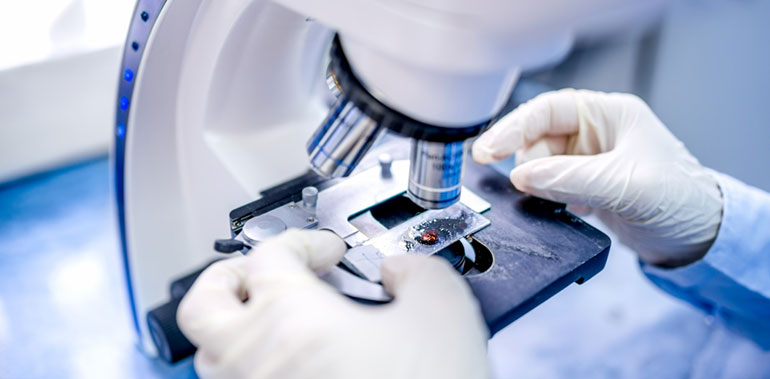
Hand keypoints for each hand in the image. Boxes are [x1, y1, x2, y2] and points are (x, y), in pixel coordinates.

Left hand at [177, 229, 488, 378]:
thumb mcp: (443, 312)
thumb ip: (417, 271)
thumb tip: (399, 271)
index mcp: (292, 318)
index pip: (270, 254)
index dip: (303, 240)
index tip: (326, 251)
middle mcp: (257, 360)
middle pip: (203, 303)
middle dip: (228, 276)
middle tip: (259, 272)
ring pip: (210, 354)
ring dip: (233, 326)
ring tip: (267, 319)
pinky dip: (248, 369)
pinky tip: (286, 367)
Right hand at [472, 89, 722, 266]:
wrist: (698, 239)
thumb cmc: (680, 200)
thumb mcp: (624, 185)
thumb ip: (569, 178)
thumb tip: (521, 176)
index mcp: (608, 114)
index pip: (546, 111)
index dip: (513, 128)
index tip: (488, 151)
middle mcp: (594, 132)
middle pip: (536, 139)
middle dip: (527, 163)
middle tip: (522, 185)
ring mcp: (587, 160)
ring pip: (538, 166)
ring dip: (538, 185)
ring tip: (562, 202)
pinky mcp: (583, 186)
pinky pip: (547, 187)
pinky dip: (546, 198)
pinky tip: (566, 209)